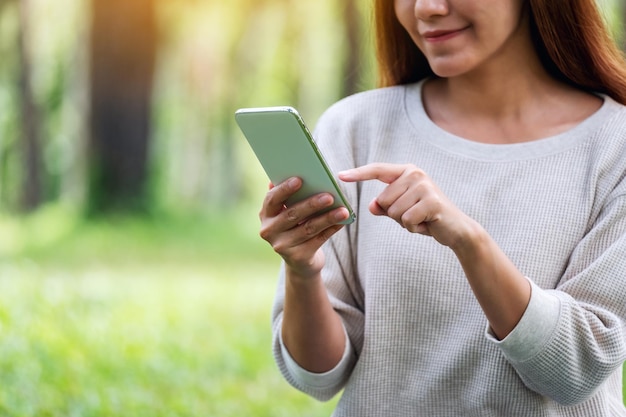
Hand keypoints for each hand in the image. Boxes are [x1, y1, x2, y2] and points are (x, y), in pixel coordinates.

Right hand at [259, 177, 350, 278]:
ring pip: (308, 228)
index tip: (299, 179)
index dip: (284, 189)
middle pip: (292, 214)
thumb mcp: (288, 212)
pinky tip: (342, 222)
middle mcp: (269, 231)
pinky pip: (318, 240)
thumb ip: (290, 197)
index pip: (272, 199)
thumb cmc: (295, 227)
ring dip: (327, 218)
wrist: (299, 260)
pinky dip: (331, 230)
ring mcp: (282, 246)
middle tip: (329, 196)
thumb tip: (301, 175)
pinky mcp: (298, 257)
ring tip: (343, 210)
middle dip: (312, 204)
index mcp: (265, 215)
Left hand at [339, 163, 476, 248]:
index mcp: (406, 172)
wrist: (456, 229)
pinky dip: (413, 228)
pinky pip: (406, 220)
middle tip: (414, 215)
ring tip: (421, 219)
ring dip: (405, 222)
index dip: (358, 174)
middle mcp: (415, 174)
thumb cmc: (426, 217)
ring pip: (393, 211)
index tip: (340, 176)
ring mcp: (424, 186)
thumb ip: (384, 207)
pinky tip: (427, 224)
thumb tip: (371, 205)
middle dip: (394, 214)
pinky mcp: (431, 201)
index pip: (377, 170)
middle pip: (383, 200)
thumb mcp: (401, 211)